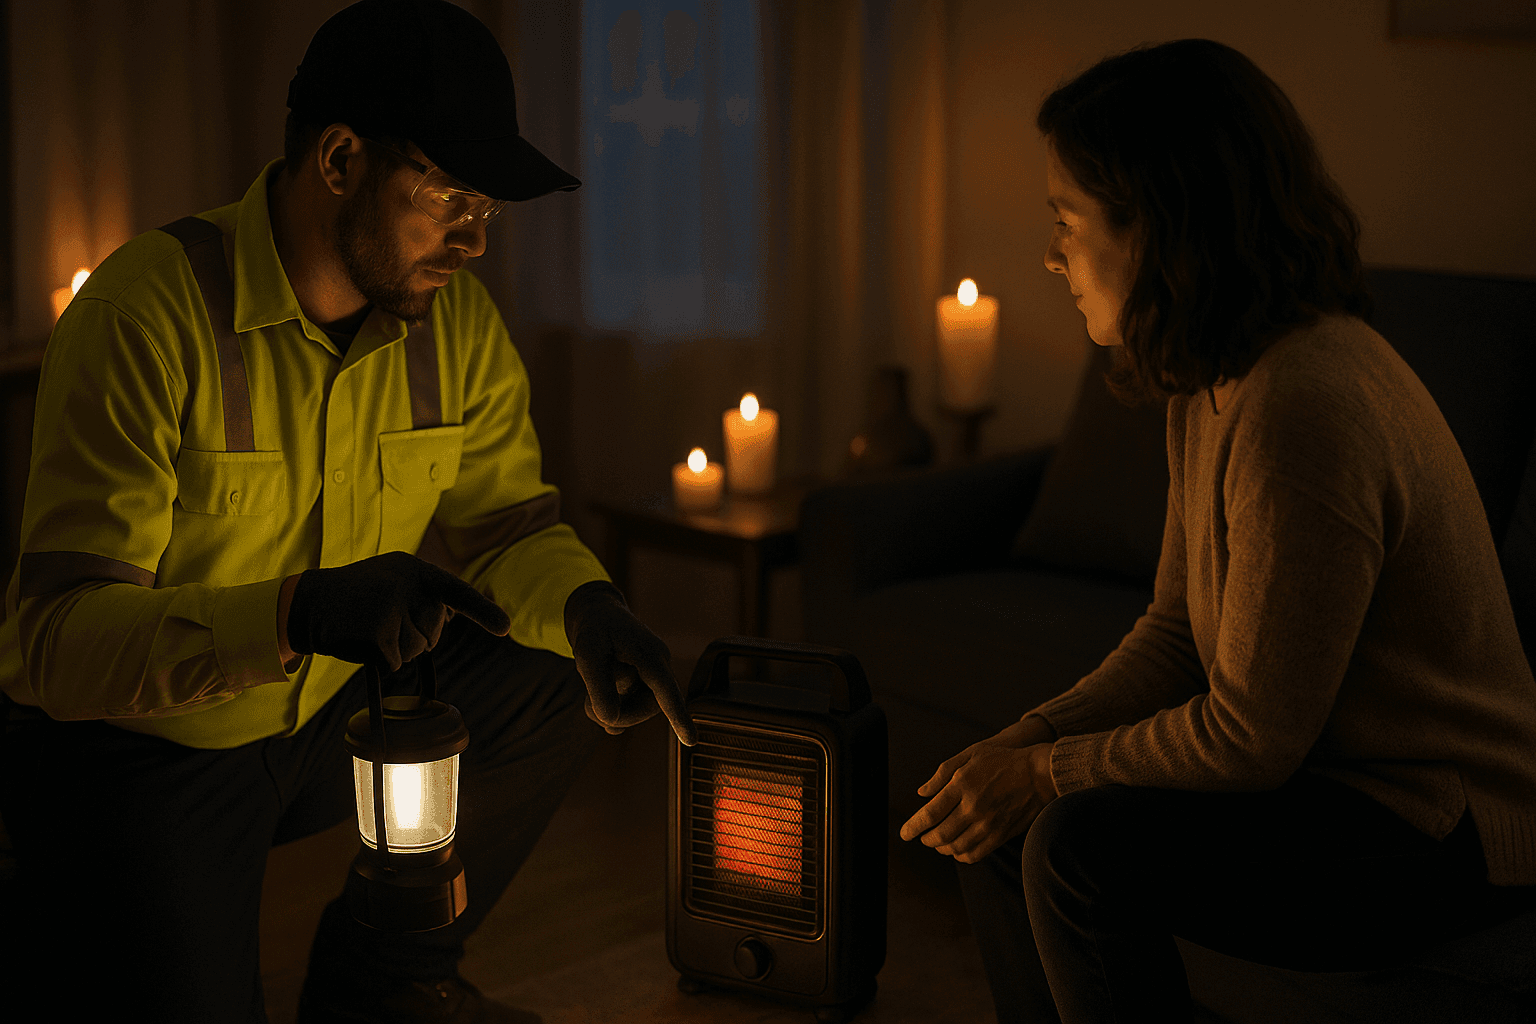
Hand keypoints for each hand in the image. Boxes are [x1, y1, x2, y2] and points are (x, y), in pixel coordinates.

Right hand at [286, 551, 510, 670]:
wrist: (307, 604)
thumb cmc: (356, 599)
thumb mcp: (392, 584)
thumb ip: (423, 596)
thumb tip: (452, 616)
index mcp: (414, 569)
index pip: (456, 590)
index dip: (483, 611)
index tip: (505, 628)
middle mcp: (407, 582)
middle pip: (434, 632)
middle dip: (414, 636)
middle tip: (381, 621)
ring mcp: (392, 605)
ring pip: (418, 650)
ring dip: (397, 650)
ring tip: (370, 628)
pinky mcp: (377, 631)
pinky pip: (396, 663)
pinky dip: (381, 662)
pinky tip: (361, 642)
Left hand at [564, 580, 696, 745]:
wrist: (598, 614)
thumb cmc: (594, 631)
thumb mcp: (587, 656)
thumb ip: (599, 688)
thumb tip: (612, 722)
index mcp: (649, 655)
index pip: (667, 691)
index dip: (678, 717)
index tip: (691, 741)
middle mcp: (660, 664)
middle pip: (648, 708)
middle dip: (619, 714)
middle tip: (588, 707)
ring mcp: (656, 673)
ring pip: (641, 709)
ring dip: (614, 710)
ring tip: (589, 697)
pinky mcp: (649, 680)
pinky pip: (637, 706)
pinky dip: (617, 711)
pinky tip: (602, 714)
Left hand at [899, 736, 1058, 863]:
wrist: (1040, 773)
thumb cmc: (1003, 760)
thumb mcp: (970, 754)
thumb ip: (942, 773)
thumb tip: (921, 793)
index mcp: (962, 785)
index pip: (929, 814)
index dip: (913, 827)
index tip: (904, 834)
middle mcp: (973, 807)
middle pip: (940, 834)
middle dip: (926, 839)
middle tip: (921, 837)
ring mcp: (988, 823)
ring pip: (956, 847)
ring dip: (942, 848)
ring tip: (938, 843)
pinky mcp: (1001, 834)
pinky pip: (975, 854)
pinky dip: (961, 855)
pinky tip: (957, 850)